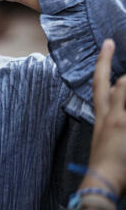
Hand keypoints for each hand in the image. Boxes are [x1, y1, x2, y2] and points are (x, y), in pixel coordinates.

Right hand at [85, 39, 125, 195]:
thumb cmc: (106, 164)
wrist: (103, 180)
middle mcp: (111, 115)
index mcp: (102, 116)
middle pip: (122, 84)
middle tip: (123, 71)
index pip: (100, 81)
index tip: (109, 42)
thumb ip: (112, 120)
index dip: (104, 60)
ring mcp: (122, 121)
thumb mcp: (105, 136)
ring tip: (122, 119)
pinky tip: (125, 126)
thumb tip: (117, 109)